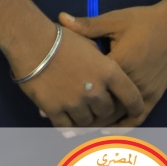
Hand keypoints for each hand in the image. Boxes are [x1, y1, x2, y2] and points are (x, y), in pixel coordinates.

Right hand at [0, 0, 143, 128]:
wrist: (30, 41)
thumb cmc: (60, 37)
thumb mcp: (88, 42)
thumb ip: (101, 61)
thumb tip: (105, 69)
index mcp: (109, 72)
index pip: (132, 98)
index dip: (135, 107)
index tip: (133, 110)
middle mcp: (95, 91)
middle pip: (107, 112)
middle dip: (104, 111)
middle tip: (98, 108)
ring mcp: (75, 103)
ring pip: (87, 122)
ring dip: (86, 119)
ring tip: (80, 112)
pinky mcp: (55, 110)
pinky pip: (67, 127)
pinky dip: (69, 127)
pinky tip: (69, 126)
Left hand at [60, 0, 166, 125]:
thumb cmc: (145, 21)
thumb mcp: (115, 20)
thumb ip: (87, 25)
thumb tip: (60, 17)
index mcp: (119, 65)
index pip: (92, 86)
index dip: (73, 92)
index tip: (57, 96)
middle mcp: (133, 83)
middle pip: (104, 107)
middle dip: (84, 114)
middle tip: (65, 118)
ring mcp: (146, 92)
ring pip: (119, 116)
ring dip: (101, 122)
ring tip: (82, 125)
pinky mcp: (155, 95)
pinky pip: (138, 118)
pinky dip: (123, 126)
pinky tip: (109, 130)